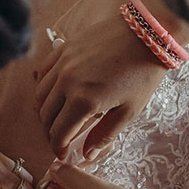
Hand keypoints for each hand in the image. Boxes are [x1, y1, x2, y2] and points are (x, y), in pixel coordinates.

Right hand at [33, 6, 171, 159]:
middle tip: (61, 139)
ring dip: (46, 112)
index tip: (62, 154)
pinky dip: (45, 88)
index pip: (59, 133)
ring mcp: (63, 64)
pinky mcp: (63, 49)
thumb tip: (87, 155)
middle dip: (51, 132)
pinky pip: (43, 73)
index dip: (58, 148)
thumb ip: (105, 135)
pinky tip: (56, 94)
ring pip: (41, 96)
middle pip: (46, 117)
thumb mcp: (129, 110)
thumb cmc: (143, 73)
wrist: (148, 34)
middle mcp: (67, 83)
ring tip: (58, 118)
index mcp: (84, 101)